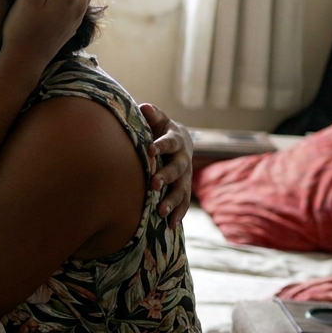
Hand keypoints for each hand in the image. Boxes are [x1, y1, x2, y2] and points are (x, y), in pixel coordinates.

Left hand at [141, 103, 192, 225]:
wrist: (179, 141)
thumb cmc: (160, 129)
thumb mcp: (158, 120)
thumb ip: (152, 115)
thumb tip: (145, 107)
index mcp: (176, 139)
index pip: (168, 142)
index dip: (160, 145)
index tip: (150, 149)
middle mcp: (183, 159)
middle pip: (177, 168)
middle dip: (166, 176)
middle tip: (153, 184)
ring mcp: (186, 175)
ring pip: (181, 189)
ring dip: (172, 200)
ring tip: (161, 211)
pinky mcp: (184, 188)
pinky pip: (183, 202)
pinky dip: (178, 213)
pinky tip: (170, 225)